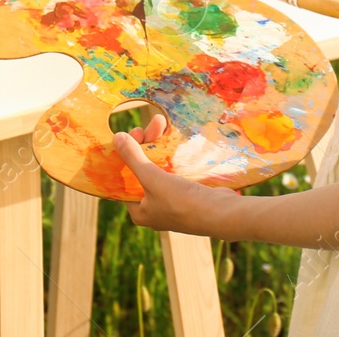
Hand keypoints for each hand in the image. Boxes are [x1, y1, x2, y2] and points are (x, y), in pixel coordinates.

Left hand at [113, 114, 241, 236]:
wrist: (221, 214)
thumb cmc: (182, 202)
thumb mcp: (153, 179)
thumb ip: (133, 158)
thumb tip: (117, 138)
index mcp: (140, 211)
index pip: (125, 180)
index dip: (126, 156)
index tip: (133, 134)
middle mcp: (153, 208)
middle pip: (143, 170)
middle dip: (147, 145)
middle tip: (152, 125)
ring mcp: (172, 201)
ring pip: (160, 167)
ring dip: (161, 146)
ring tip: (162, 123)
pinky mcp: (188, 193)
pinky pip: (175, 170)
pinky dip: (173, 155)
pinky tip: (174, 138)